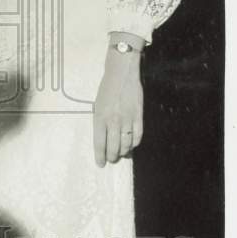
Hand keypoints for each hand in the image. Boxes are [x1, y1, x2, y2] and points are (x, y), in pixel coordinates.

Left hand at [92, 49, 142, 166]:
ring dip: (123, 152)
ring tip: (121, 154)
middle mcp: (113, 121)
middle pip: (113, 147)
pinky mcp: (139, 116)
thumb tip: (105, 138)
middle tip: (112, 159)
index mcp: (100, 117)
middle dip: (112, 156)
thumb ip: (100, 122)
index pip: (99, 143)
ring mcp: (127, 119)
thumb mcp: (97, 105)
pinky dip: (134, 143)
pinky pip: (138, 135)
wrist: (121, 74)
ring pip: (126, 144)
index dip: (100, 156)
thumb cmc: (106, 89)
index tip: (100, 164)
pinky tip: (131, 145)